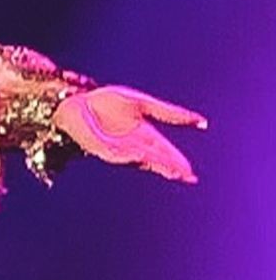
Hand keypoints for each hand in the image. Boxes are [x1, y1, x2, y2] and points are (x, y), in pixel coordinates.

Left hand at [53, 84, 203, 182]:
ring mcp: (115, 148)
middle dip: (169, 168)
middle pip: (154, 159)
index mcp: (143, 135)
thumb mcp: (143, 104)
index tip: (191, 174)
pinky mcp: (98, 147)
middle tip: (185, 177)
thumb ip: (170, 113)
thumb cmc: (104, 103)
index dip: (177, 162)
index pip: (164, 152)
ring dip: (153, 164)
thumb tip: (202, 121)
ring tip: (169, 171)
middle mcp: (131, 145)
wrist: (77, 102)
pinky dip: (128, 155)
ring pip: (138, 160)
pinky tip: (140, 155)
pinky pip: (116, 153)